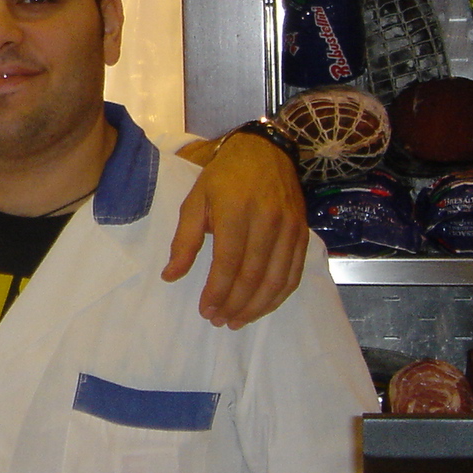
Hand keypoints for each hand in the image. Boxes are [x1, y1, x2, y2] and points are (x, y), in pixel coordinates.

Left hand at [165, 130, 305, 327]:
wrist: (266, 152)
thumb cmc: (224, 177)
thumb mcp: (195, 201)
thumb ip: (184, 241)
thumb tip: (170, 276)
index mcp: (236, 211)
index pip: (228, 263)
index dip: (217, 292)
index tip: (205, 310)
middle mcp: (267, 221)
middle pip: (253, 276)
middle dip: (235, 305)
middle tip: (219, 321)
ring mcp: (289, 229)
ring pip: (276, 280)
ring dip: (257, 307)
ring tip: (238, 321)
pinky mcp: (302, 234)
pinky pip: (294, 274)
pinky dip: (278, 296)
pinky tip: (262, 307)